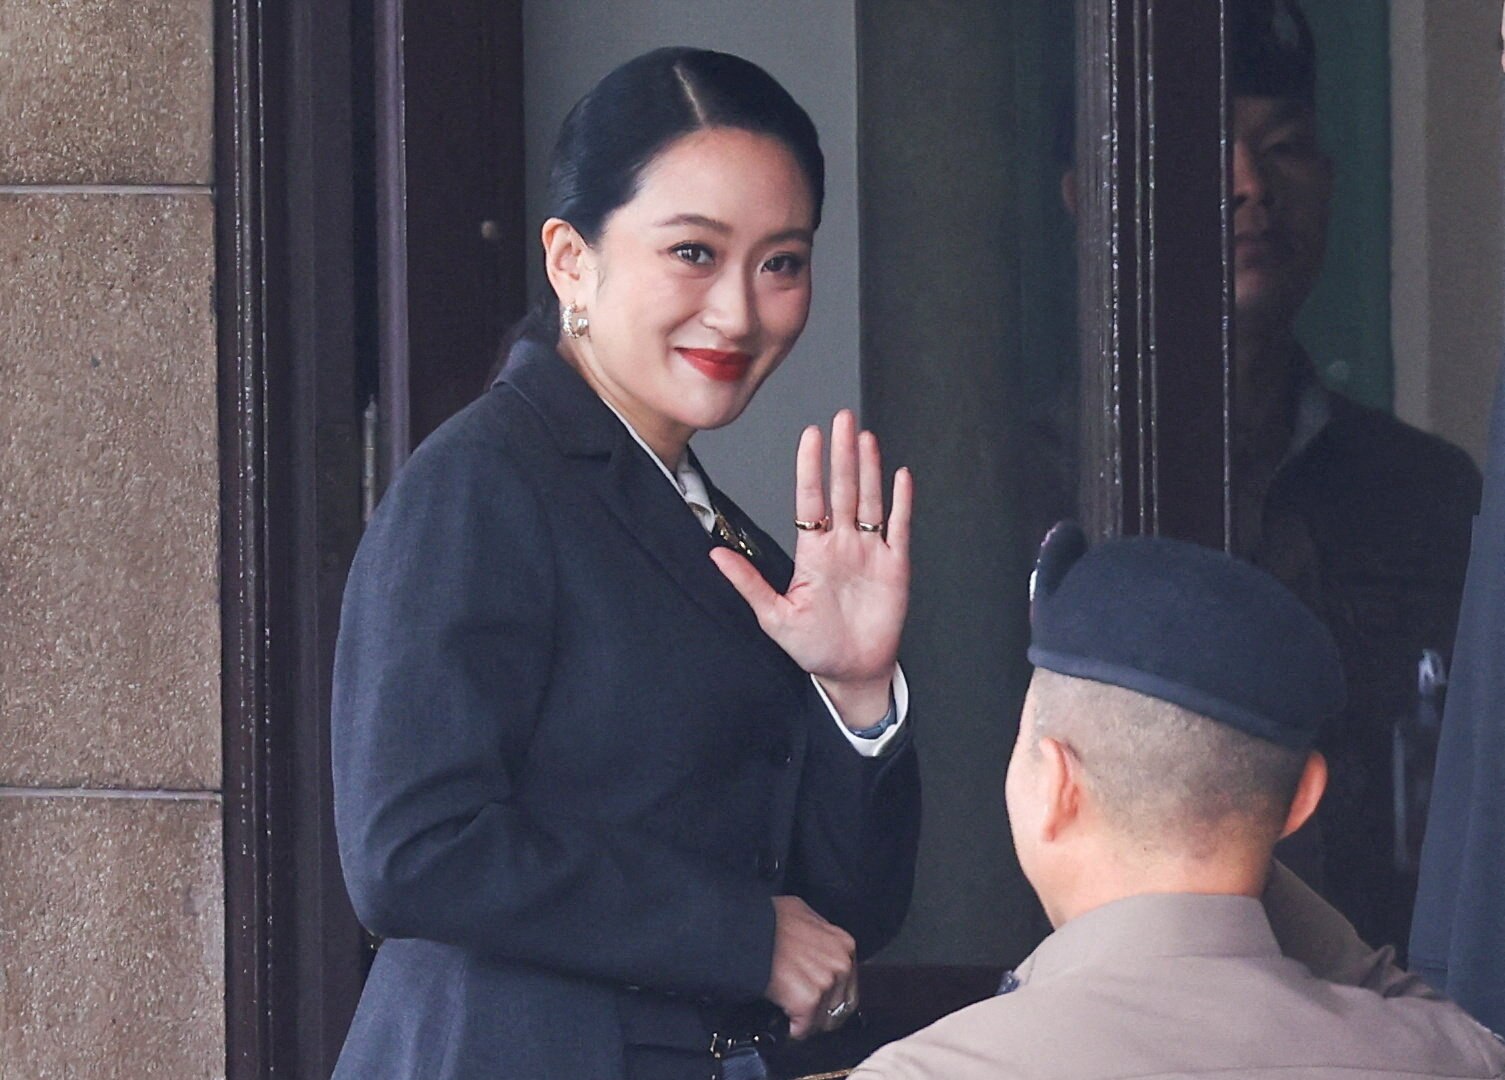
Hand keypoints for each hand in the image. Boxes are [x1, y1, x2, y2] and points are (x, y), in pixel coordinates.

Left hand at [711, 410, 911, 728]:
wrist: (852, 673)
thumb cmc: (814, 647)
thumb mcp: (775, 617)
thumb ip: (749, 583)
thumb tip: (716, 555)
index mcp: (813, 552)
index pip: (811, 499)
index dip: (811, 468)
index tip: (810, 435)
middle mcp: (842, 544)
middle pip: (843, 490)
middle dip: (842, 455)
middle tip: (843, 418)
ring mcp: (871, 552)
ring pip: (870, 500)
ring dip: (869, 469)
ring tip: (866, 437)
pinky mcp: (896, 566)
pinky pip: (900, 527)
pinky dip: (902, 502)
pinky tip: (901, 476)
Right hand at [765, 896, 858, 1038]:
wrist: (749, 930)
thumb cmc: (770, 920)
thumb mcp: (805, 916)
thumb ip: (819, 936)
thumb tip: (815, 948)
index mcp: (844, 944)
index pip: (849, 985)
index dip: (831, 997)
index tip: (820, 1003)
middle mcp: (841, 964)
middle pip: (839, 1007)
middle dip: (821, 1014)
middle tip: (805, 1015)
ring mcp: (826, 983)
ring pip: (821, 1021)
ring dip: (806, 1022)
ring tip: (791, 1014)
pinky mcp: (808, 1000)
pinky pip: (803, 1029)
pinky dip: (792, 1030)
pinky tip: (784, 1021)